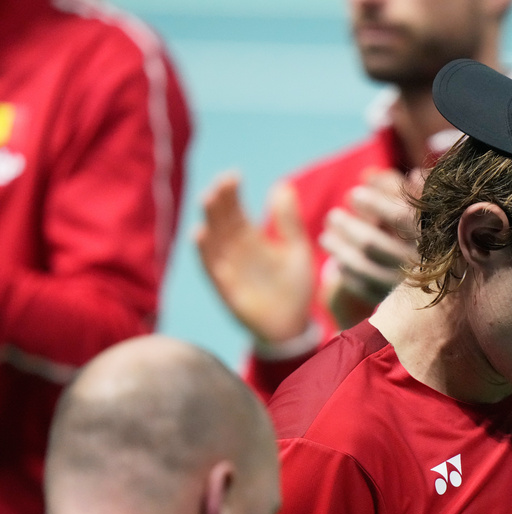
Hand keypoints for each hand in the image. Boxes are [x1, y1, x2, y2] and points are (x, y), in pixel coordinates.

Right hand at [196, 172, 313, 343]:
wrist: (294, 325)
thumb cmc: (294, 287)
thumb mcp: (296, 249)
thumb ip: (288, 221)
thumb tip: (282, 185)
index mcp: (250, 239)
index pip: (235, 210)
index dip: (231, 193)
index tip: (233, 175)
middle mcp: (235, 251)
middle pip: (221, 220)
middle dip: (220, 201)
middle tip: (222, 182)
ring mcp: (228, 268)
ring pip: (213, 239)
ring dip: (210, 220)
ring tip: (209, 198)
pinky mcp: (226, 288)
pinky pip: (211, 268)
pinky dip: (205, 252)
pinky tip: (200, 233)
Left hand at [319, 169, 420, 328]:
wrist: (455, 285)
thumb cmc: (433, 232)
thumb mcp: (425, 208)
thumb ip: (400, 189)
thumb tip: (368, 175)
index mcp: (432, 236)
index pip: (399, 216)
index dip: (373, 203)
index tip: (353, 194)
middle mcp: (422, 263)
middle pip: (372, 243)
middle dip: (347, 227)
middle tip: (332, 216)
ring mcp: (409, 286)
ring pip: (364, 267)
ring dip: (339, 249)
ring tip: (325, 237)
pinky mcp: (399, 304)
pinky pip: (365, 290)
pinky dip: (349, 276)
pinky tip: (340, 264)